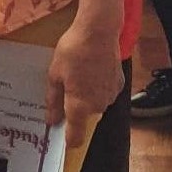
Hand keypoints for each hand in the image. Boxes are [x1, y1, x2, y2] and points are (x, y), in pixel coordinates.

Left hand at [46, 18, 122, 147]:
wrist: (99, 31)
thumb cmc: (73, 51)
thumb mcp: (55, 75)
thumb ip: (54, 101)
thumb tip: (52, 121)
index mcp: (79, 106)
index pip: (76, 137)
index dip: (69, 140)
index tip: (63, 139)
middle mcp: (98, 106)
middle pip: (84, 117)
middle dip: (75, 108)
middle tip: (66, 88)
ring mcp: (111, 95)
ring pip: (95, 104)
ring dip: (87, 96)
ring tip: (79, 75)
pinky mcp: (119, 84)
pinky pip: (105, 92)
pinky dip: (98, 86)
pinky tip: (92, 70)